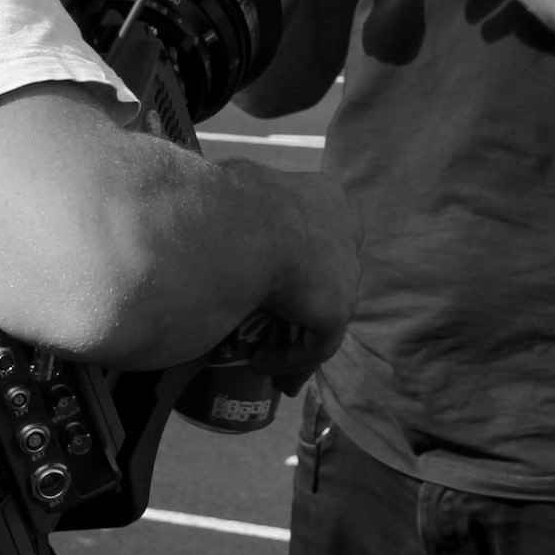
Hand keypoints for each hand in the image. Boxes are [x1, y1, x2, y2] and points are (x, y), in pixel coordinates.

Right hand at [242, 164, 357, 368]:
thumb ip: (237, 206)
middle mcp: (346, 230)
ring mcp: (348, 272)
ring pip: (323, 311)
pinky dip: (289, 357)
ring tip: (260, 351)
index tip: (266, 271)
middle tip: (267, 315)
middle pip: (328, 271)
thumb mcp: (232, 193)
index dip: (297, 254)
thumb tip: (206, 210)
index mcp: (324, 195)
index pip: (318, 228)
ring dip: (296, 333)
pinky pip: (316, 344)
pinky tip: (259, 361)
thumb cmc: (227, 204)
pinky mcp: (339, 310)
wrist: (237, 227)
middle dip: (302, 297)